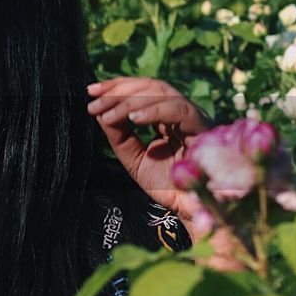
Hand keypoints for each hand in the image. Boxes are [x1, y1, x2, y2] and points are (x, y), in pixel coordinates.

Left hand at [86, 76, 209, 218]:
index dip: (118, 88)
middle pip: (152, 86)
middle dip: (120, 89)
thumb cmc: (166, 186)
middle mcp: (183, 113)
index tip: (91, 92)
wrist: (189, 209)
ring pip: (162, 93)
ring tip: (106, 113)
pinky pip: (178, 111)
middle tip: (94, 97)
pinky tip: (133, 119)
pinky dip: (153, 111)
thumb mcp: (134, 158)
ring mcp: (194, 118)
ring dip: (130, 100)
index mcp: (168, 118)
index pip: (144, 91)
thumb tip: (100, 112)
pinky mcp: (204, 127)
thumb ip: (119, 136)